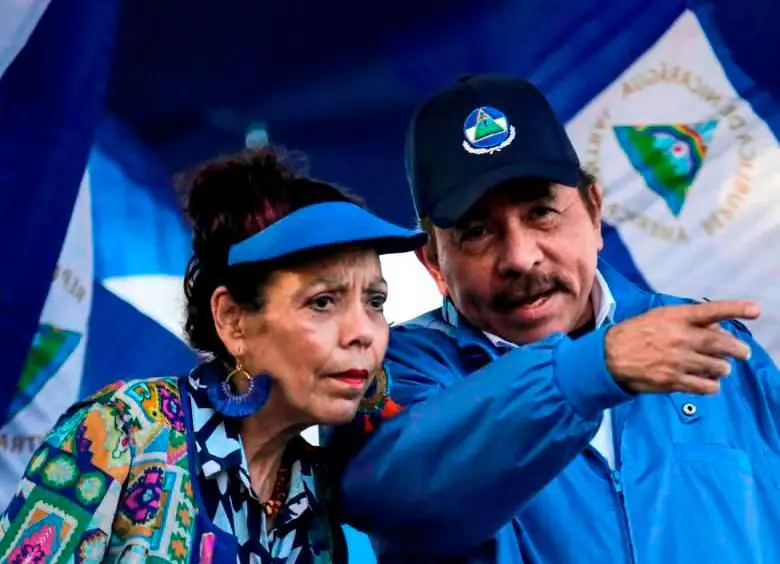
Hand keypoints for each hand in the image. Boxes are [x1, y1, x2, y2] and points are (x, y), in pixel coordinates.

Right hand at [604, 300, 759, 394]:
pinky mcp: (674, 381)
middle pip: (723, 344)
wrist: (610, 357)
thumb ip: (689, 320)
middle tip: (743, 353)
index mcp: (676, 318)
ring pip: (719, 367)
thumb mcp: (660, 317)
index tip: (756, 310)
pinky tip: (707, 382)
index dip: (736, 309)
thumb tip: (718, 329)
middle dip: (739, 350)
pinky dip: (712, 386)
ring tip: (718, 368)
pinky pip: (707, 387)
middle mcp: (680, 337)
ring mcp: (678, 361)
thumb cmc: (636, 334)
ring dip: (723, 369)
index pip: (712, 311)